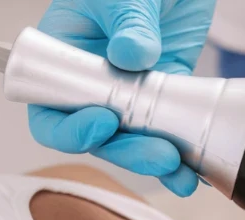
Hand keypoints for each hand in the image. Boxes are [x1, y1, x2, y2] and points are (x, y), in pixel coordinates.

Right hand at [28, 0, 216, 195]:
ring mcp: (129, 93)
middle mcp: (93, 81)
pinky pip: (167, 132)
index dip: (69, 126)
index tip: (103, 122)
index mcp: (64, 54)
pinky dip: (181, 152)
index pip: (49, 107)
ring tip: (181, 173)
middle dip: (127, 152)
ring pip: (133, 141)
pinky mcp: (163, 97)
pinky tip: (194, 169)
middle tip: (159, 156)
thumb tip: (131, 55)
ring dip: (155, 160)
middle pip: (97, 136)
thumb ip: (128, 21)